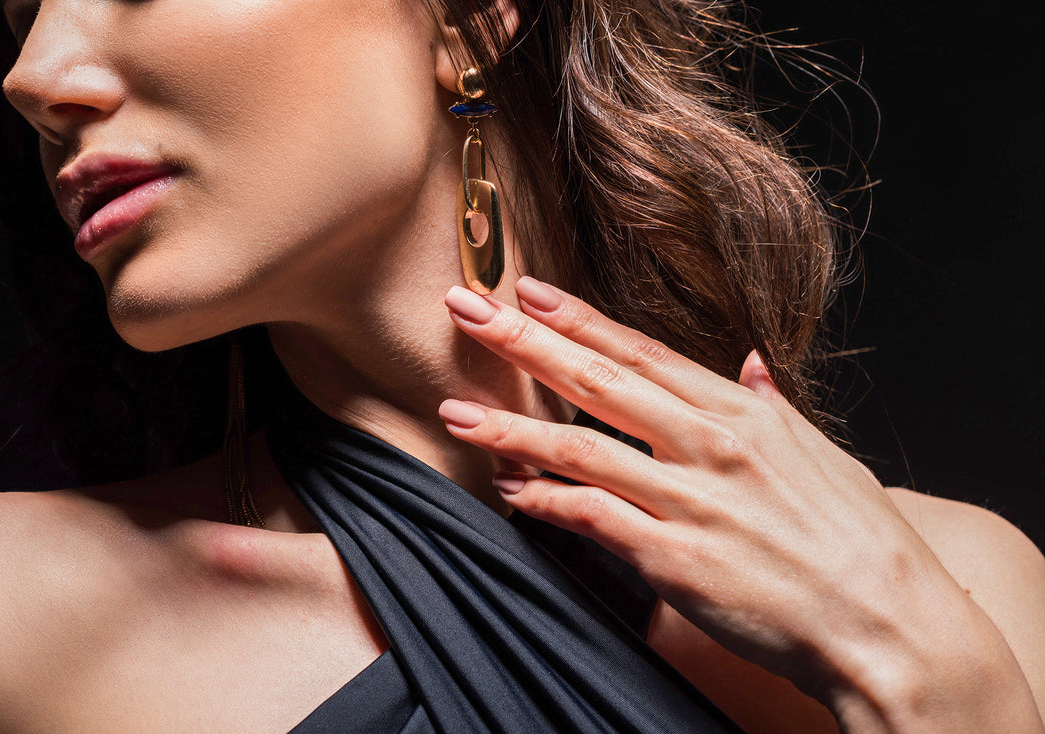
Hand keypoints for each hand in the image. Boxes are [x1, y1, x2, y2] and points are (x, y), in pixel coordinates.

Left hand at [438, 277, 1038, 731]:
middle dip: (525, 342)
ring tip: (456, 410)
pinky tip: (510, 489)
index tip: (528, 290)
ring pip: (581, 448)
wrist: (887, 620)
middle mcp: (709, 443)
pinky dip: (546, 501)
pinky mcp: (673, 556)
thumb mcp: (822, 455)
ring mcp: (689, 498)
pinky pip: (593, 518)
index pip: (642, 352)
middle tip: (467, 310)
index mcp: (741, 412)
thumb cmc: (858, 539)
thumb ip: (773, 406)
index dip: (579, 319)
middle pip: (598, 381)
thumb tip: (752, 366)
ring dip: (512, 426)